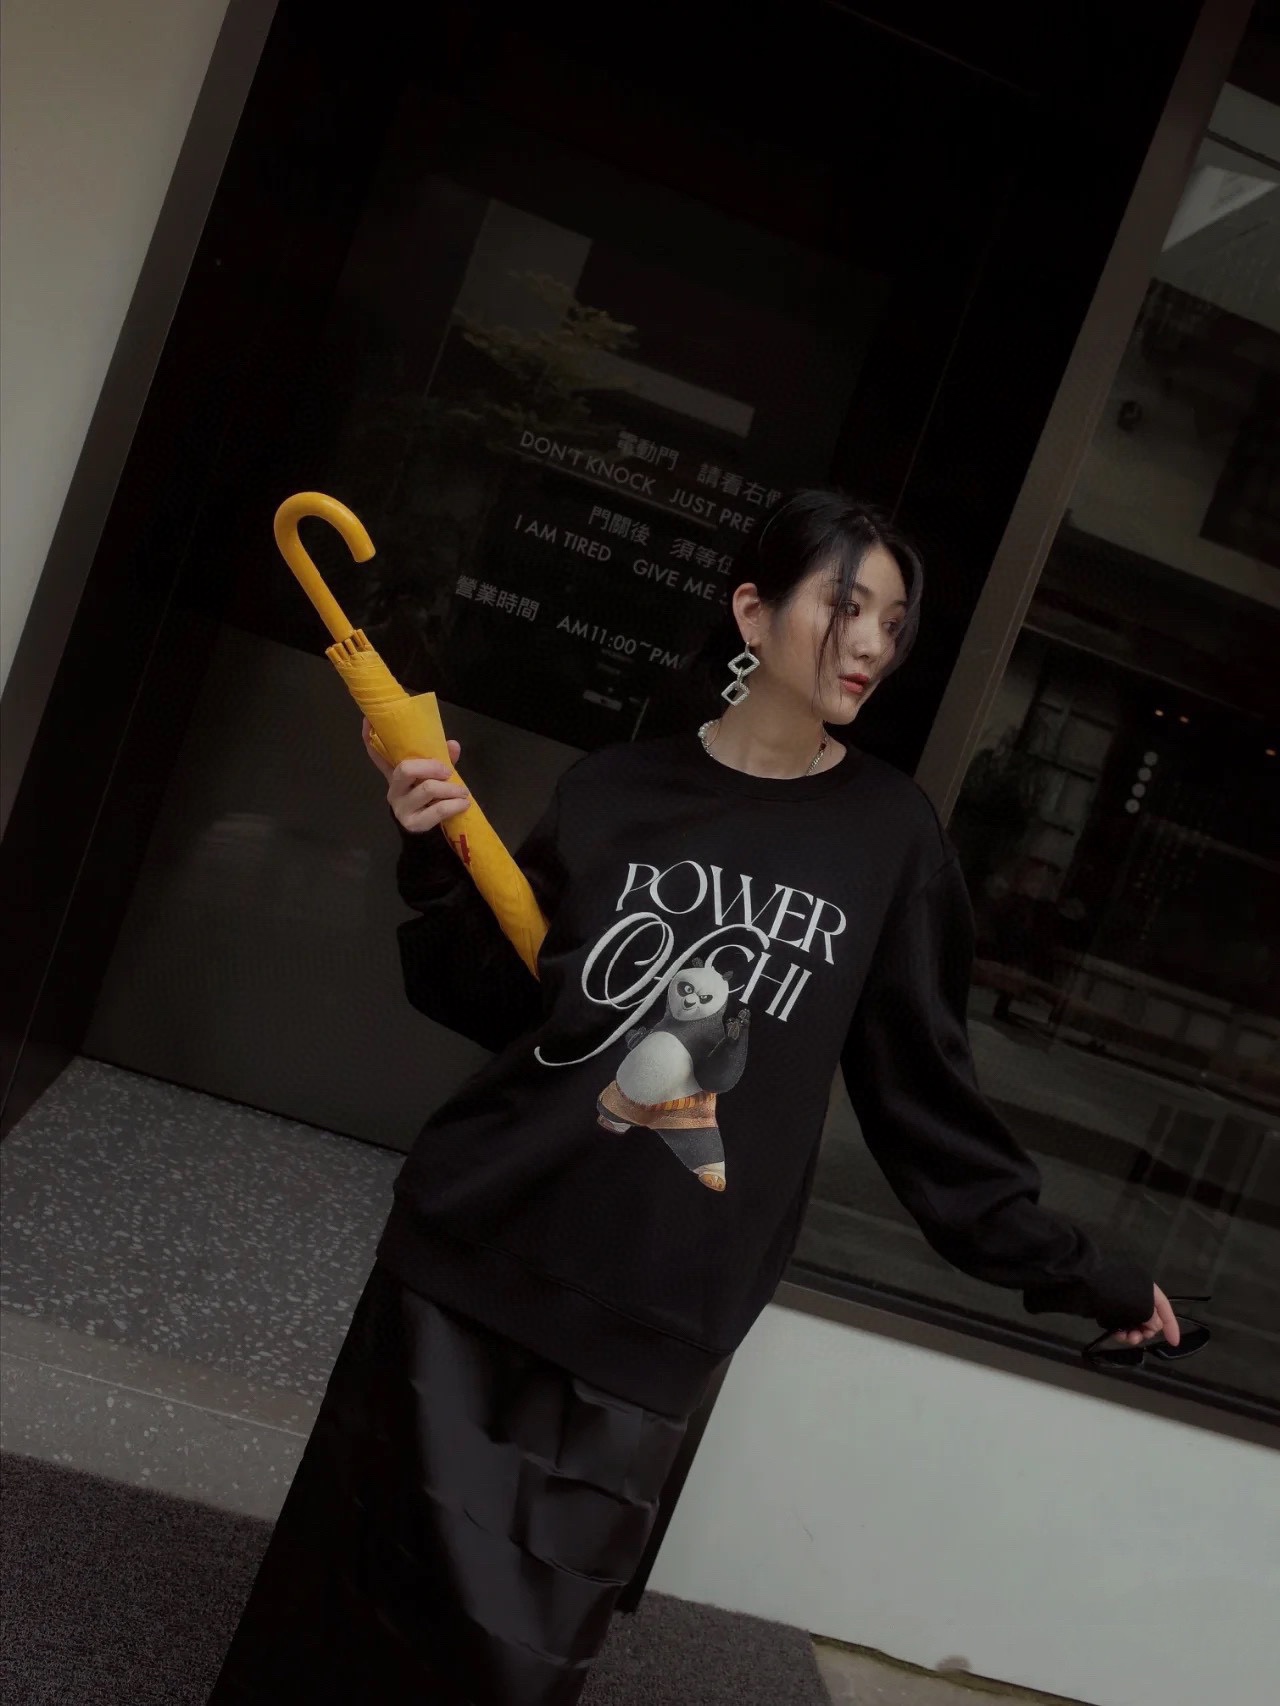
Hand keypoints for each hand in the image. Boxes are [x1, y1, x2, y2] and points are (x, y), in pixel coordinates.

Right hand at [362, 718, 469, 834]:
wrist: (428, 836)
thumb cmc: (431, 801)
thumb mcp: (436, 778)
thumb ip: (442, 760)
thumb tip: (453, 745)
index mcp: (395, 774)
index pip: (377, 754)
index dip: (370, 738)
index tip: (368, 720)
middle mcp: (394, 789)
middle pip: (406, 769)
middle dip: (431, 767)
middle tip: (448, 771)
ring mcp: (401, 807)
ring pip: (427, 789)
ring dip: (450, 788)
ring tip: (462, 792)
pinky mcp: (413, 824)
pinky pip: (437, 810)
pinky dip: (455, 805)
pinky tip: (463, 804)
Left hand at [1110, 1283, 1180, 1348]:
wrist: (1088, 1283)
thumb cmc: (1120, 1292)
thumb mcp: (1143, 1305)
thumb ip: (1153, 1318)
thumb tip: (1153, 1326)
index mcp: (1150, 1291)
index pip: (1166, 1309)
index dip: (1172, 1326)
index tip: (1174, 1343)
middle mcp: (1139, 1296)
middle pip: (1150, 1320)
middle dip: (1146, 1332)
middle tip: (1137, 1337)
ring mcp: (1124, 1303)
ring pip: (1135, 1324)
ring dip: (1133, 1335)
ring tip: (1126, 1338)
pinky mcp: (1111, 1309)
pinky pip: (1122, 1324)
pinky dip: (1122, 1332)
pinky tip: (1117, 1334)